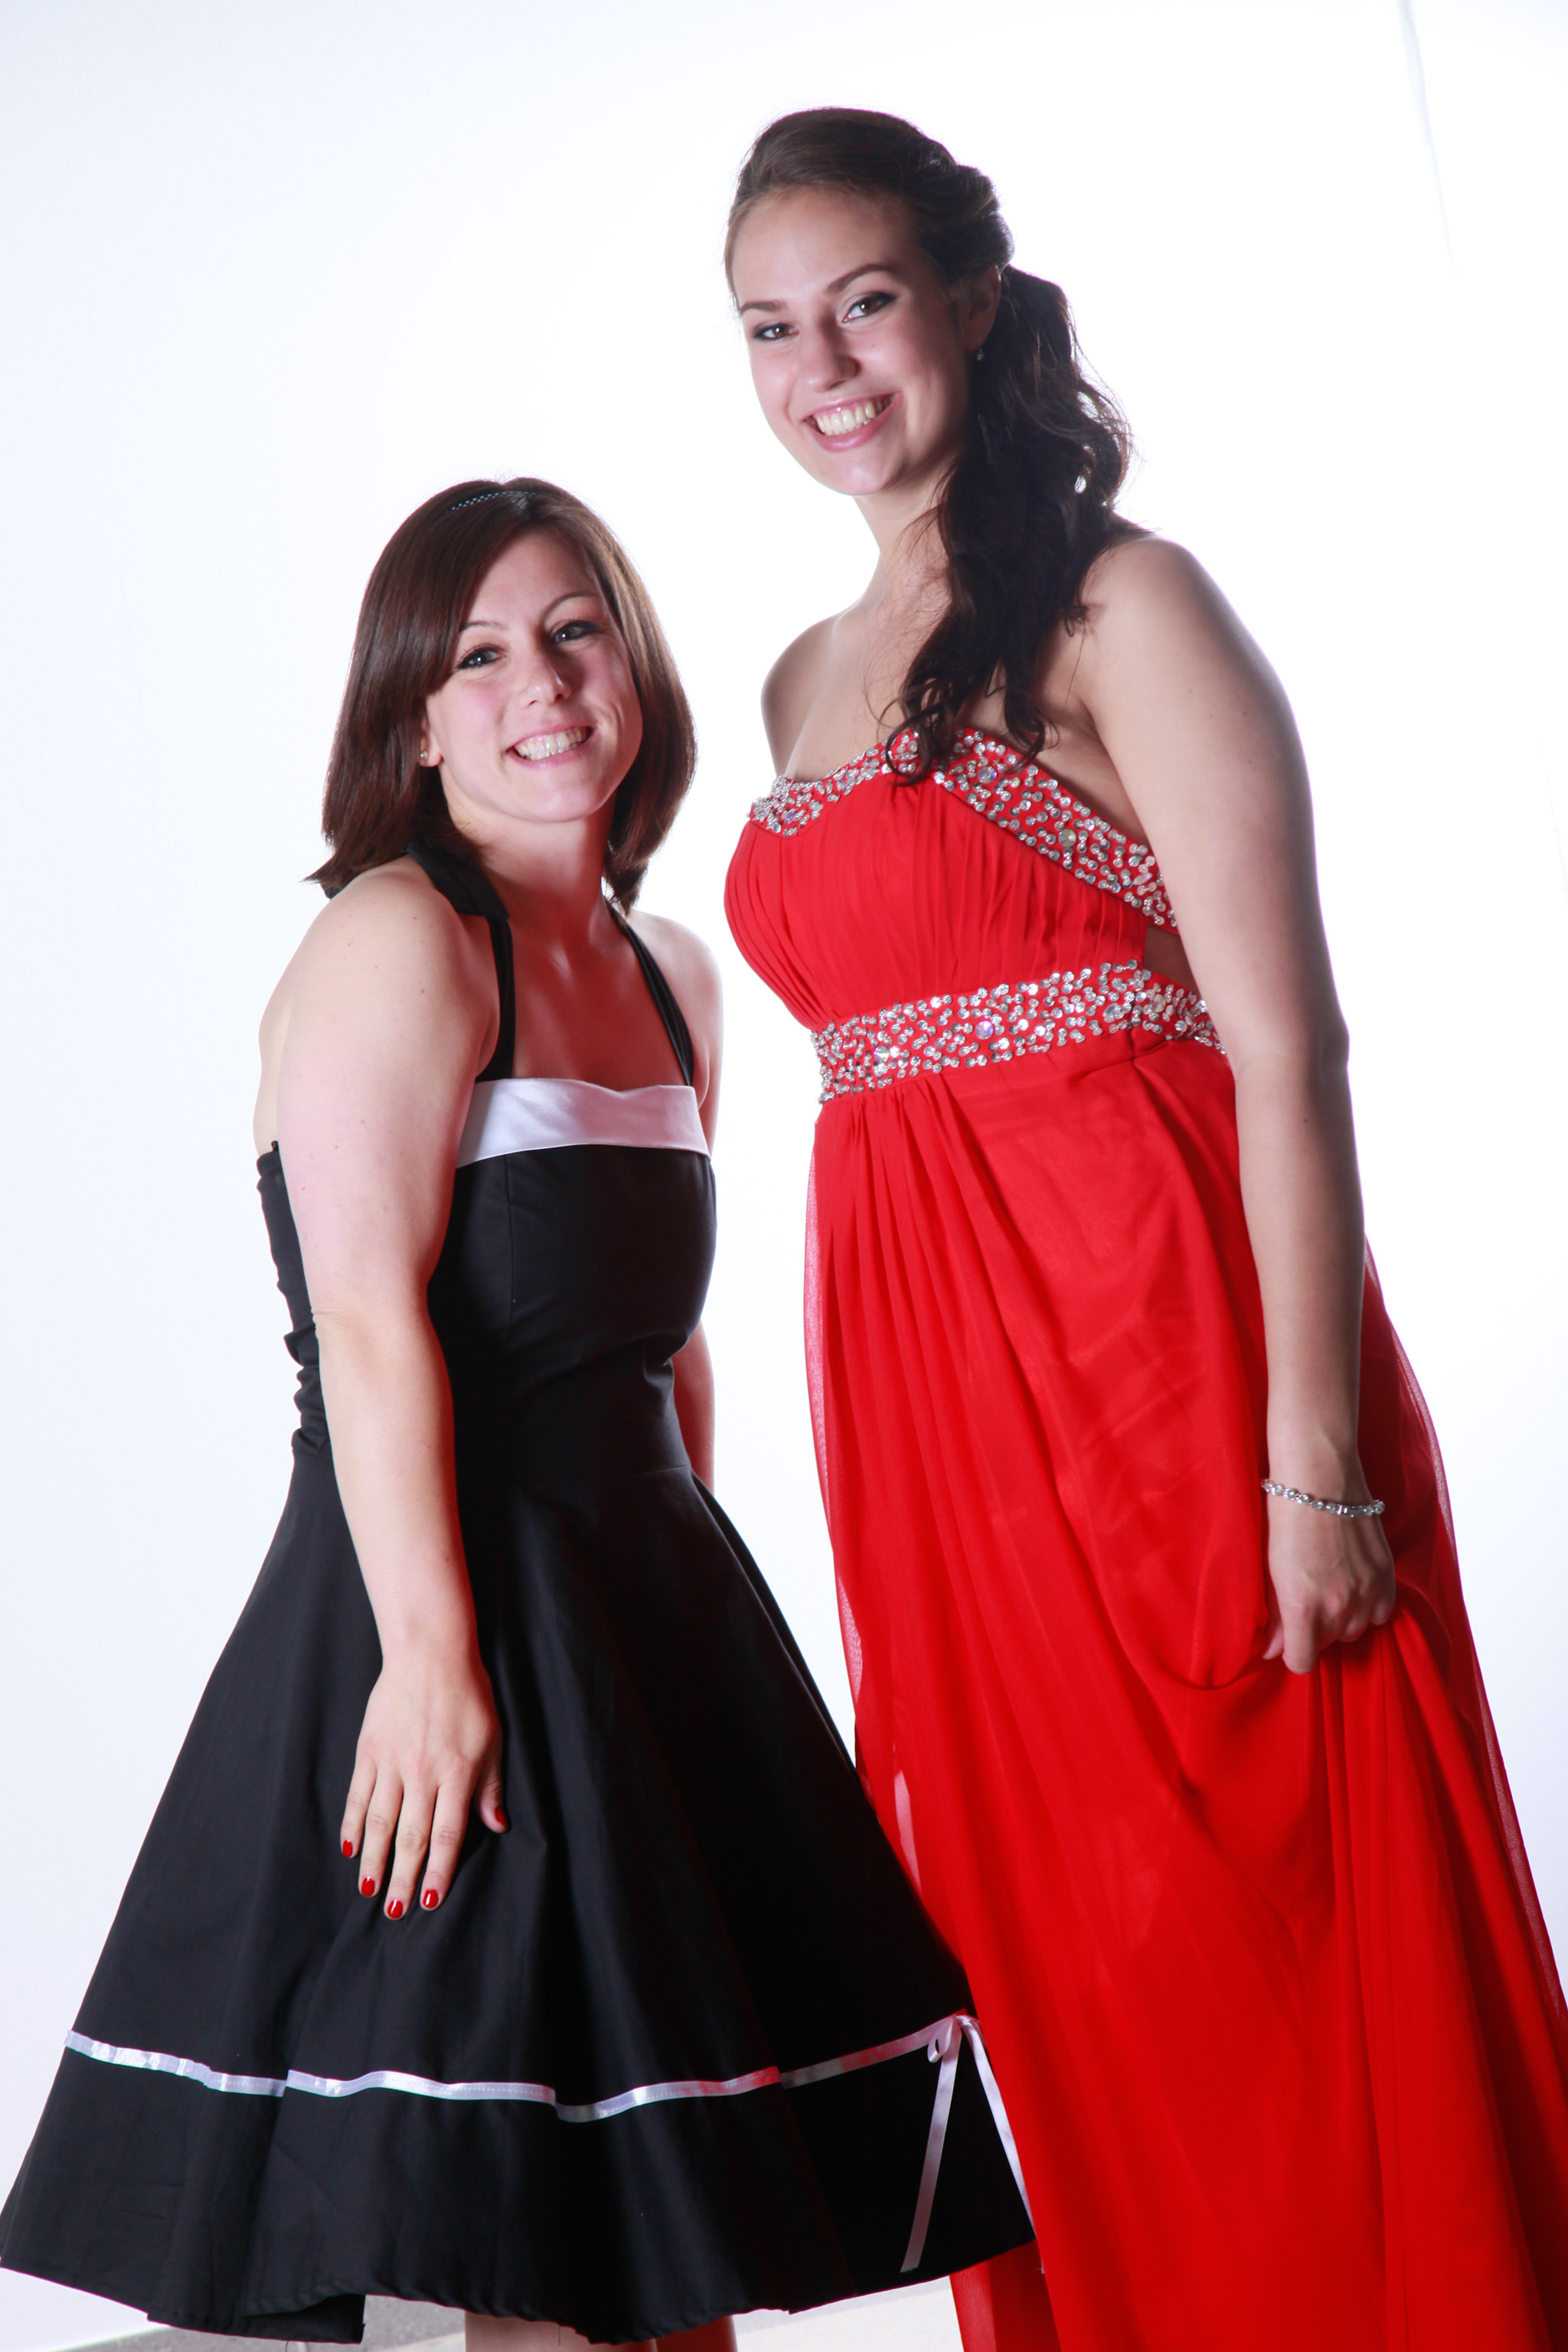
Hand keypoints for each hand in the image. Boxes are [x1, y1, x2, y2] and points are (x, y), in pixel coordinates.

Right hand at [340, 1642, 505, 1916]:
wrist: (430, 1652)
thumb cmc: (469, 1695)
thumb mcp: (492, 1740)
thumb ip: (490, 1786)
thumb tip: (498, 1826)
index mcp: (457, 1773)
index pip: (447, 1834)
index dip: (439, 1871)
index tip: (431, 1900)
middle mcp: (423, 1772)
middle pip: (411, 1837)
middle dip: (404, 1879)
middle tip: (396, 1913)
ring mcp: (392, 1762)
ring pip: (380, 1822)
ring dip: (374, 1861)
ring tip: (369, 1892)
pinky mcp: (369, 1750)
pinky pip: (358, 1795)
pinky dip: (352, 1824)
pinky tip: (349, 1849)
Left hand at [1262, 1484, 1396, 1673]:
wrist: (1320, 1477)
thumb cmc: (1286, 1519)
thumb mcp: (1272, 1570)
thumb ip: (1276, 1616)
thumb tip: (1271, 1651)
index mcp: (1302, 1607)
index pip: (1301, 1661)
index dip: (1290, 1653)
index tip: (1285, 1641)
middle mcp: (1338, 1606)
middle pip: (1327, 1644)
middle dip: (1314, 1630)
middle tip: (1304, 1598)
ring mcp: (1366, 1592)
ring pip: (1354, 1630)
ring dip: (1341, 1619)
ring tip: (1327, 1587)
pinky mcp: (1386, 1575)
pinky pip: (1381, 1613)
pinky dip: (1368, 1606)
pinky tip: (1354, 1585)